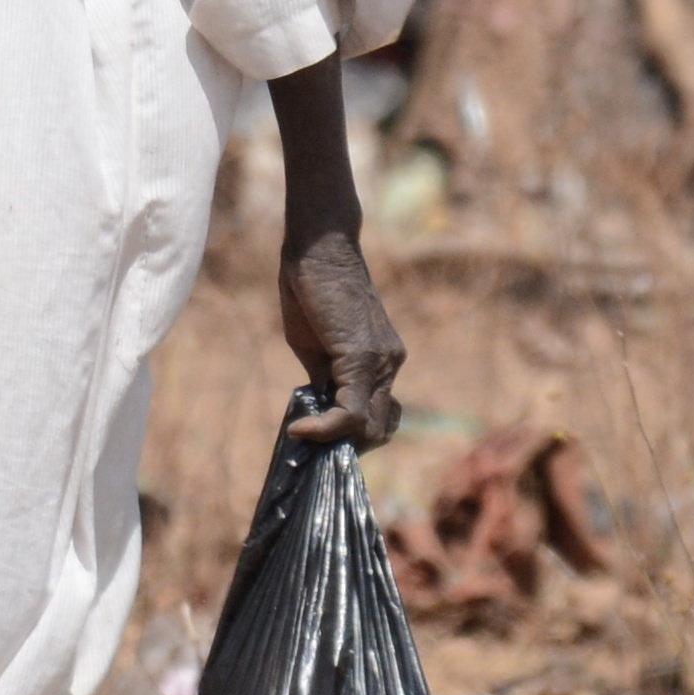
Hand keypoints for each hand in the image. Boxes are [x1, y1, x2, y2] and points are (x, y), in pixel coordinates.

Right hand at [280, 229, 403, 444]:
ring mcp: (382, 361)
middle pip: (380, 429)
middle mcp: (391, 364)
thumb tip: (319, 413)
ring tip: (306, 435)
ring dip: (336, 442)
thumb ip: (324, 379)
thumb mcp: (315, 347)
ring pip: (370, 426)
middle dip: (345, 446)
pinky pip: (352, 410)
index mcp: (383, 362)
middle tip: (312, 444)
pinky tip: (302, 428)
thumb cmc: (311, 289)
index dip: (349, 436)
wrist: (319, 248)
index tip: (317, 437)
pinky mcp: (364, 357)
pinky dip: (326, 428)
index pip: (378, 416)